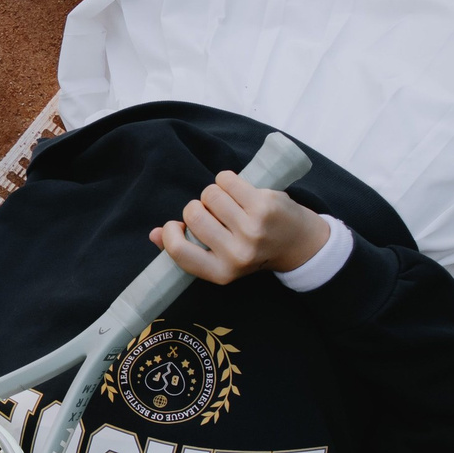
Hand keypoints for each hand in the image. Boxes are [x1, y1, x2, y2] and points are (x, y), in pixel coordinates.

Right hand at [148, 172, 330, 285]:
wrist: (299, 244)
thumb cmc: (252, 250)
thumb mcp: (221, 260)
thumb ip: (187, 249)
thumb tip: (154, 235)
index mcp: (222, 273)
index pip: (179, 250)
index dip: (171, 233)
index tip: (177, 226)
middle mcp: (237, 254)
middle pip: (194, 213)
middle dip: (198, 207)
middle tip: (214, 213)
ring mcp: (252, 229)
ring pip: (210, 194)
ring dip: (214, 193)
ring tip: (230, 203)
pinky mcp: (264, 206)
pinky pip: (226, 179)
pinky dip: (226, 179)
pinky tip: (238, 189)